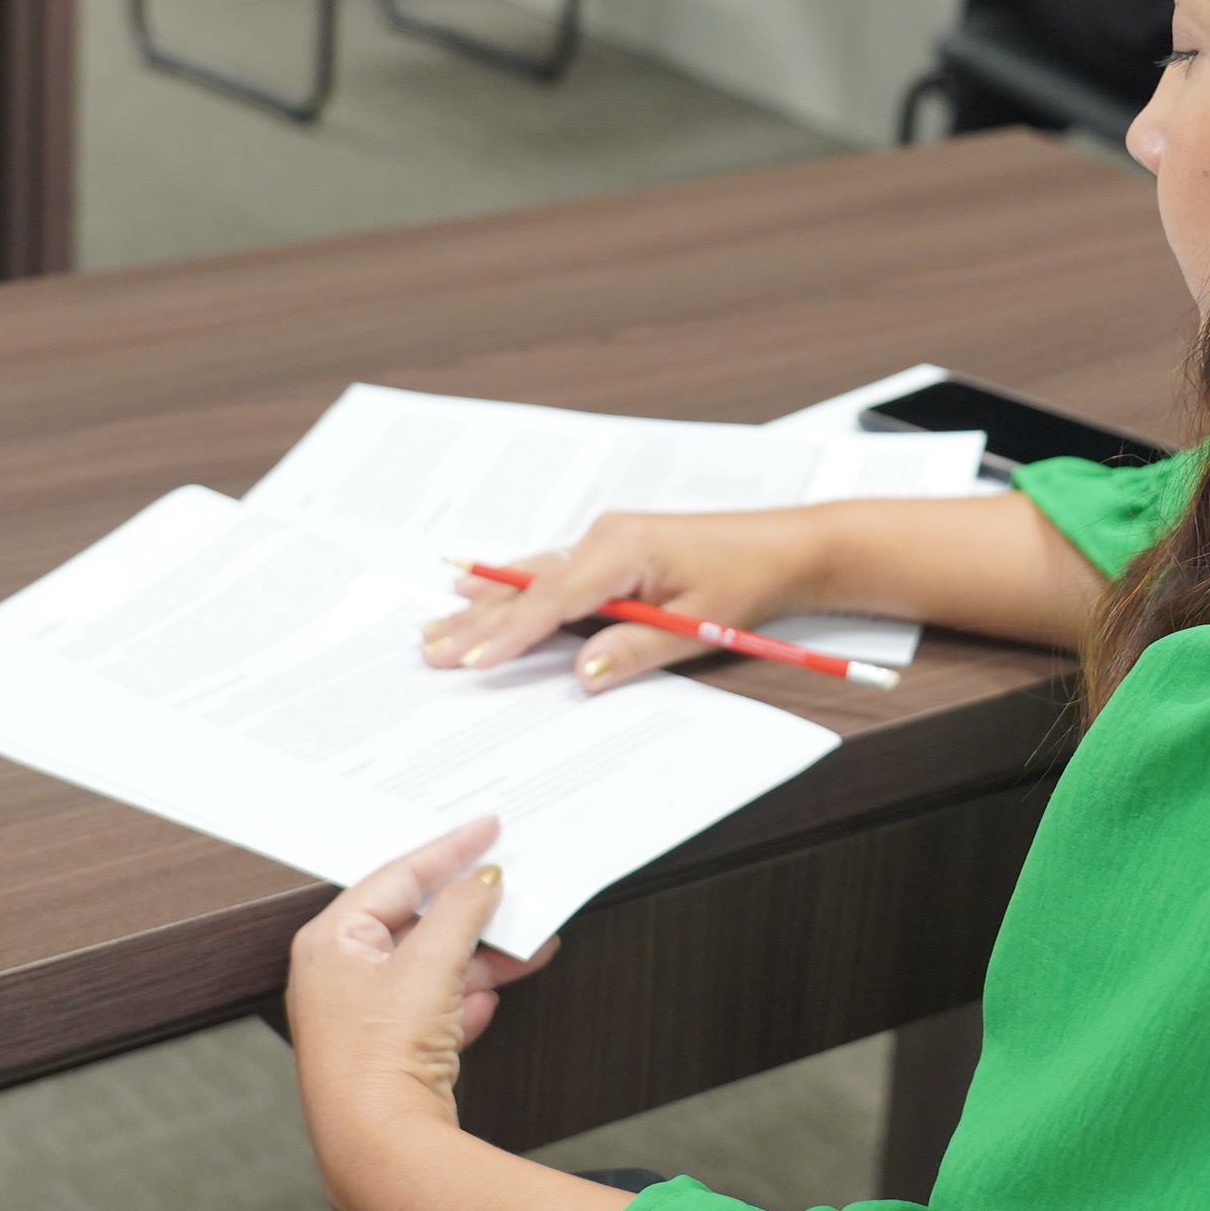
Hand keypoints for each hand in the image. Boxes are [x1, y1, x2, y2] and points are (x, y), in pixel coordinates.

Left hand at [287, 818, 557, 1157]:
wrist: (380, 1150)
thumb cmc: (379, 1059)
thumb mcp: (429, 965)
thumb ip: (460, 911)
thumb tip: (481, 882)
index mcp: (330, 941)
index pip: (396, 876)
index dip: (449, 850)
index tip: (487, 828)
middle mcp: (337, 975)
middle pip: (416, 922)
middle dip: (472, 915)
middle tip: (513, 891)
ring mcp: (360, 1016)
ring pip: (431, 968)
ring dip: (479, 960)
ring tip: (526, 949)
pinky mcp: (385, 1051)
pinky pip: (433, 1008)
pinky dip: (465, 1000)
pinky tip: (490, 1000)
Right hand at [423, 508, 827, 692]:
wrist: (781, 547)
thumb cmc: (746, 580)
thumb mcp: (696, 625)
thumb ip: (634, 649)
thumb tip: (581, 673)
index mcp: (624, 550)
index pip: (553, 598)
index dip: (510, 633)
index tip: (473, 660)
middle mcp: (604, 536)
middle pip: (528, 585)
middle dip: (477, 620)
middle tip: (428, 648)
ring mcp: (604, 539)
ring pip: (531, 576)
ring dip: (484, 604)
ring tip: (435, 625)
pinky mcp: (608, 549)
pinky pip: (550, 571)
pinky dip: (512, 589)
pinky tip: (476, 587)